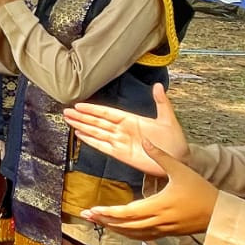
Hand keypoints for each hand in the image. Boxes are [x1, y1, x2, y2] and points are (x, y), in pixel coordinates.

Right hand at [64, 83, 186, 174]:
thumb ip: (161, 102)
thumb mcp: (168, 118)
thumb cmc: (175, 140)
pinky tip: (80, 136)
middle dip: (82, 116)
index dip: (93, 109)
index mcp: (131, 119)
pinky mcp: (121, 154)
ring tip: (69, 121)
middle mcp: (122, 130)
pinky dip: (91, 141)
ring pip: (97, 132)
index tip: (79, 105)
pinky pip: (103, 146)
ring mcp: (120, 142)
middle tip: (66, 111)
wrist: (178, 159)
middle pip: (97, 121)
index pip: (107, 112)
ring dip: (82, 127)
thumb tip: (157, 85)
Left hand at [81, 140, 217, 237]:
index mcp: (158, 205)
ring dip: (114, 228)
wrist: (219, 213)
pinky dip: (128, 233)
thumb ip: (160, 155)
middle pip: (125, 226)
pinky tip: (119, 228)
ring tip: (98, 220)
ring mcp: (162, 229)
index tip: (93, 209)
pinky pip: (142, 236)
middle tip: (87, 215)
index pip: (128, 213)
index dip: (109, 212)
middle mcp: (158, 221)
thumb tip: (144, 140)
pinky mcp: (166, 233)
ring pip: (132, 233)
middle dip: (105, 220)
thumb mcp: (180, 169)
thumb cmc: (200, 190)